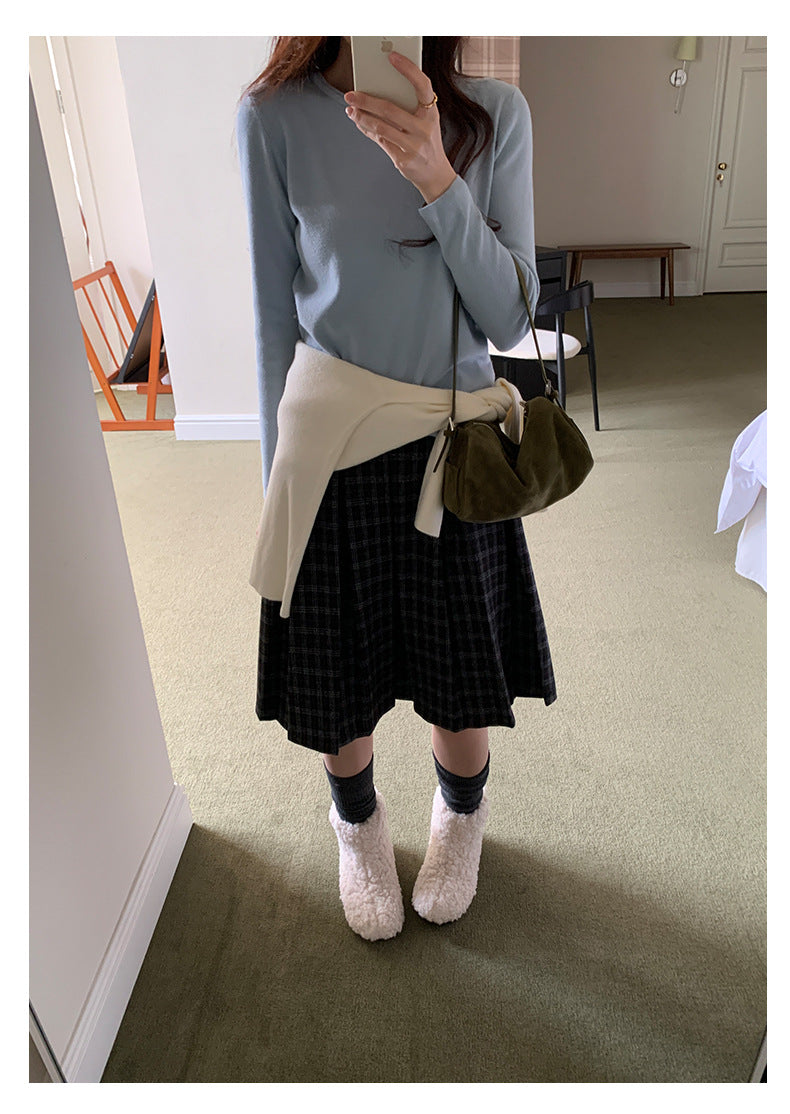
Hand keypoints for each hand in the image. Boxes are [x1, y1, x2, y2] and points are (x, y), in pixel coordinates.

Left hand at [343, 51, 456, 203]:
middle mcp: (425, 128)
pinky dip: (367, 130)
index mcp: (432, 113)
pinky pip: (380, 141)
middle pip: (390, 109)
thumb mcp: (423, 122)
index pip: (423, 85)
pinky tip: (358, 123)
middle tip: (350, 94)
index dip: (409, 69)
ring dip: (362, 117)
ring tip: (351, 109)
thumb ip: (407, 108)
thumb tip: (377, 91)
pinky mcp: (404, 159)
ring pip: (381, 127)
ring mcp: (414, 145)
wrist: (436, 174)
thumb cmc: (426, 142)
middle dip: (366, 100)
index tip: (392, 56)